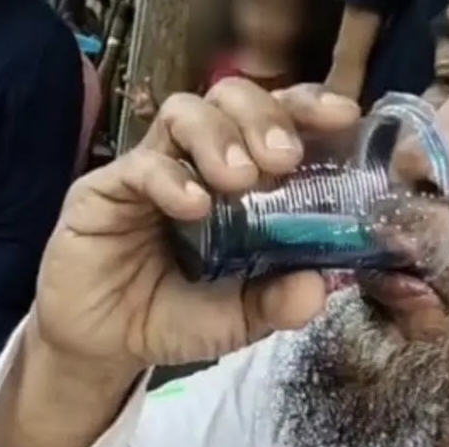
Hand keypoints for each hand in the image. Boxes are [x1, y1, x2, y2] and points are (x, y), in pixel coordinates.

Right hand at [35, 79, 360, 376]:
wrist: (105, 344)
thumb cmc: (173, 317)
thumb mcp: (236, 319)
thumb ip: (274, 302)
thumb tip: (319, 286)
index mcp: (237, 184)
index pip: (275, 123)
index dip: (308, 109)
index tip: (342, 116)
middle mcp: (196, 164)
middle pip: (230, 100)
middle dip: (262, 116)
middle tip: (284, 158)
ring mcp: (151, 171)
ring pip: (184, 112)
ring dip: (217, 136)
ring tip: (240, 179)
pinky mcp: (105, 189)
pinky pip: (140, 165)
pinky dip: (171, 179)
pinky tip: (193, 207)